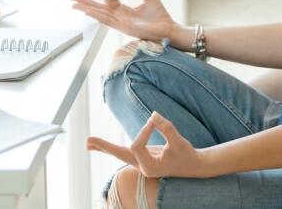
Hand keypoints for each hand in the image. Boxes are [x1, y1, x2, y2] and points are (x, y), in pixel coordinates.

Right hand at [69, 0, 175, 41]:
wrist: (169, 28)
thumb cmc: (160, 15)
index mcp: (123, 11)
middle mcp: (119, 18)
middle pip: (97, 9)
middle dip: (84, 3)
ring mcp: (120, 24)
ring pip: (99, 15)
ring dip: (87, 9)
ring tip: (74, 5)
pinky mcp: (124, 28)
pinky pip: (107, 21)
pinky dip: (97, 15)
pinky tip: (88, 12)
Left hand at [87, 111, 206, 178]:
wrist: (194, 166)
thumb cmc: (187, 155)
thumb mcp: (179, 141)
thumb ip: (167, 128)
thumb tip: (153, 114)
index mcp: (149, 167)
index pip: (137, 145)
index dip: (144, 130)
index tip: (153, 121)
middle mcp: (142, 167)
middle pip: (119, 155)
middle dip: (104, 147)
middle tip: (87, 141)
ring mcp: (141, 163)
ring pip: (120, 154)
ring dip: (104, 147)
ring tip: (88, 143)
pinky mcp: (142, 158)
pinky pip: (124, 152)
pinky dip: (112, 148)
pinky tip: (100, 146)